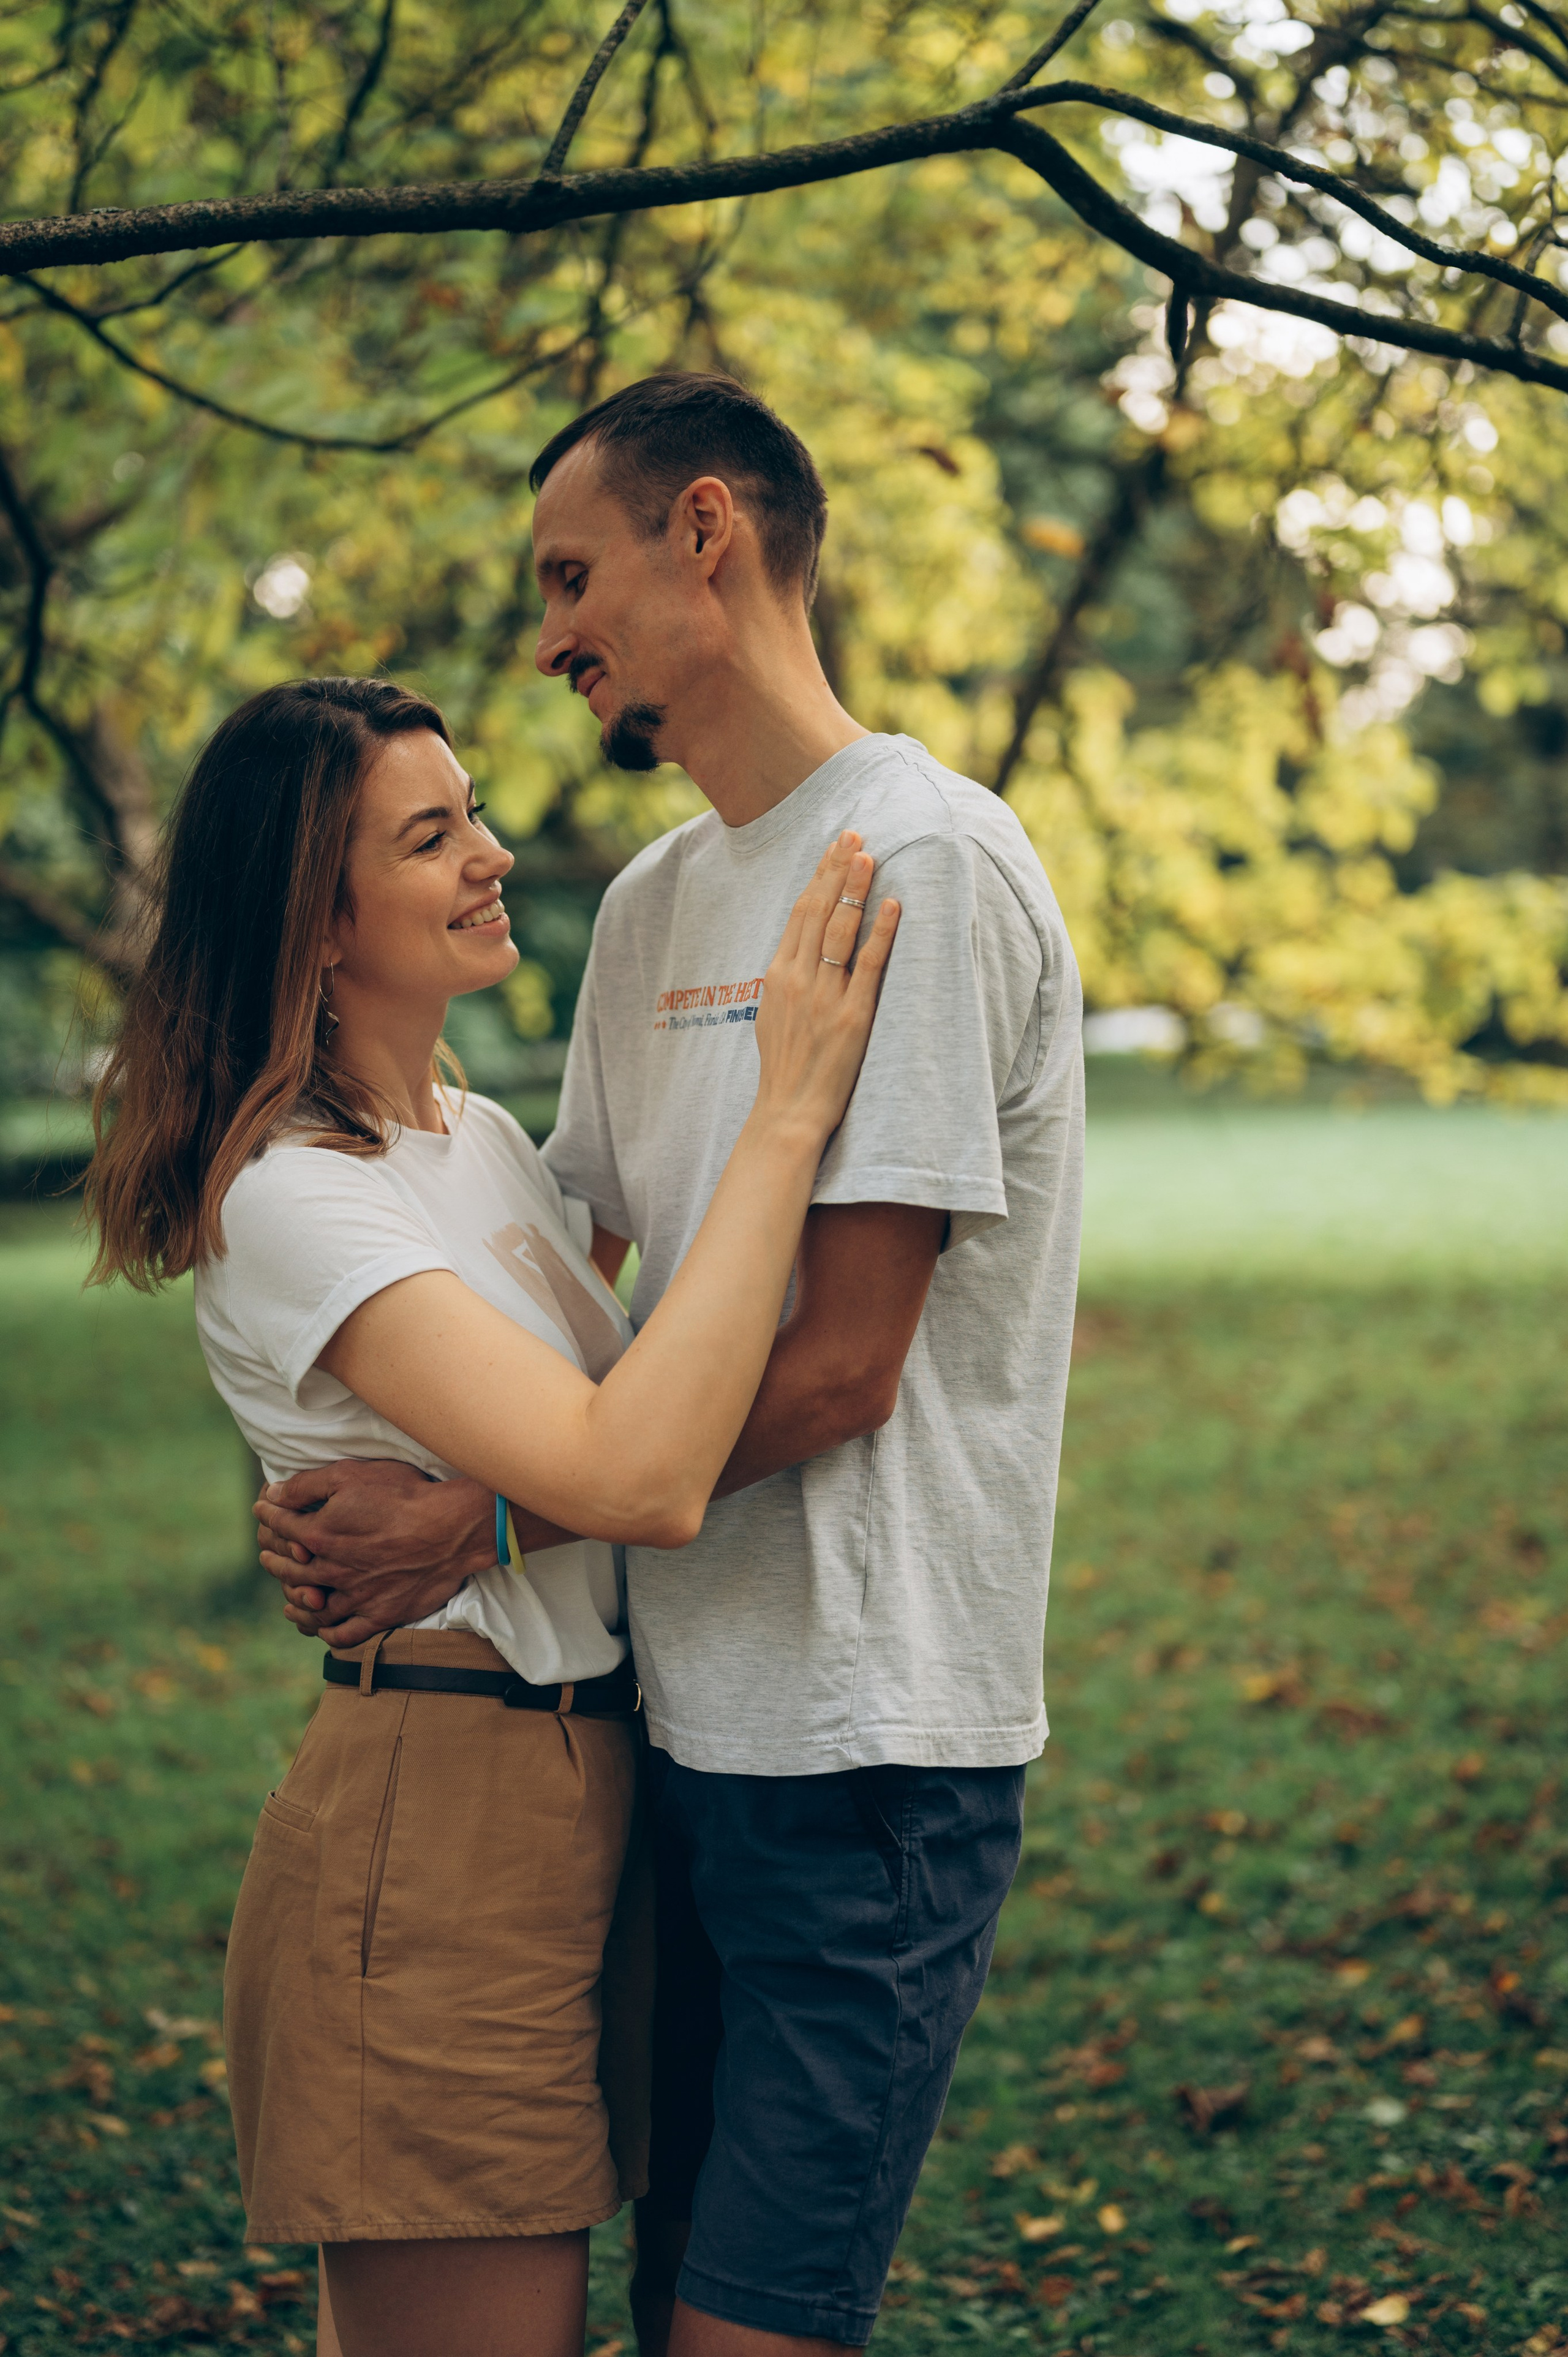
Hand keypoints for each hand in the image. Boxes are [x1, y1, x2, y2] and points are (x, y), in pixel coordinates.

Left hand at [254, 1459, 493, 1645]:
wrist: (450, 1527)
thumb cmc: (404, 1495)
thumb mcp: (351, 1475)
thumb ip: (307, 1485)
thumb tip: (274, 1494)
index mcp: (320, 1534)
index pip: (281, 1526)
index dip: (268, 1515)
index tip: (262, 1509)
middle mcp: (331, 1570)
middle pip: (290, 1570)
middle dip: (273, 1559)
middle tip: (266, 1555)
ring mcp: (355, 1597)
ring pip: (313, 1608)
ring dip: (295, 1601)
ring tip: (288, 1596)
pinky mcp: (380, 1615)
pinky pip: (344, 1635)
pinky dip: (327, 1633)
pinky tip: (322, 1628)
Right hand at [753, 836, 898, 1145]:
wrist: (788, 1112)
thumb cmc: (785, 1067)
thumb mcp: (773, 1015)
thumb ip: (787, 979)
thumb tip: (800, 951)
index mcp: (778, 976)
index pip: (800, 913)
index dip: (819, 876)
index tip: (834, 848)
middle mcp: (799, 979)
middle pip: (818, 911)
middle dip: (836, 869)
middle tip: (853, 833)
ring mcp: (825, 997)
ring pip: (839, 930)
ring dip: (855, 888)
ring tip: (869, 854)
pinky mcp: (852, 1017)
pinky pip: (868, 965)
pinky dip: (881, 932)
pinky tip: (892, 904)